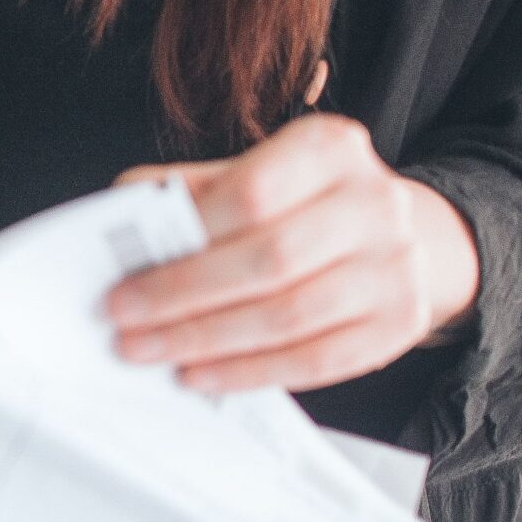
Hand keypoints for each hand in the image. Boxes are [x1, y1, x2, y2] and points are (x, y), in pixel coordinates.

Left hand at [106, 115, 480, 392]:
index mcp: (329, 147)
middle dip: (184, 298)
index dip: (187, 239)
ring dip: (208, 341)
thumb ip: (187, 193)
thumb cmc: (298, 203)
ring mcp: (397, 266)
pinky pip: (317, 360)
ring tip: (151, 351)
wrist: (394, 234)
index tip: (125, 276)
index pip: (252, 194)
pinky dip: (250, 372)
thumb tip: (119, 227)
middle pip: (270, 260)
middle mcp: (376, 202)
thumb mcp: (247, 175)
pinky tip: (202, 374)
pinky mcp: (402, 323)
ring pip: (289, 316)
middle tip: (124, 322)